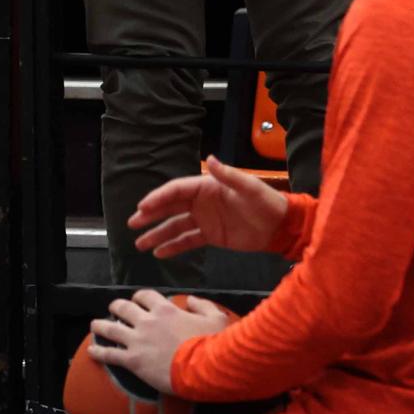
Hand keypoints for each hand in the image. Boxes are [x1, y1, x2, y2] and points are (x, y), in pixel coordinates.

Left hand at [87, 290, 230, 394]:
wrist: (205, 367)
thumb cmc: (214, 342)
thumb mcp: (216, 317)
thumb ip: (202, 305)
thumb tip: (191, 300)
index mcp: (166, 309)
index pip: (145, 296)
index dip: (139, 297)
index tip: (138, 301)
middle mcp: (148, 321)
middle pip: (123, 308)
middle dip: (116, 307)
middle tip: (114, 309)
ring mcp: (138, 341)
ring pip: (111, 328)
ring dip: (100, 325)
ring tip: (95, 325)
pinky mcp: (134, 361)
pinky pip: (110, 354)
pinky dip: (99, 351)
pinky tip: (92, 350)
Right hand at [129, 156, 289, 258]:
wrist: (280, 227)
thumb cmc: (266, 203)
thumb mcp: (249, 187)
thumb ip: (228, 175)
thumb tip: (210, 159)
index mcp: (207, 186)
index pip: (176, 191)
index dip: (158, 198)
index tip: (142, 208)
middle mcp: (202, 202)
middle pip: (170, 207)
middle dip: (150, 215)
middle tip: (133, 224)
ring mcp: (205, 219)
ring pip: (175, 226)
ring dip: (157, 234)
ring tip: (140, 244)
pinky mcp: (211, 236)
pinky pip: (187, 241)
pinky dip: (173, 247)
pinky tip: (159, 253)